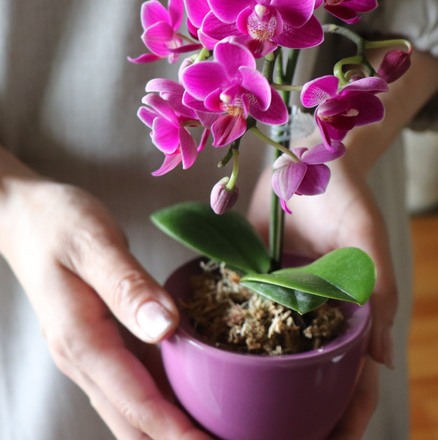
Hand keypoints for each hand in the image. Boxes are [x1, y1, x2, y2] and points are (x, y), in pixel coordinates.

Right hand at [0, 171, 210, 439]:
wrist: (25, 217)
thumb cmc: (58, 223)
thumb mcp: (95, 245)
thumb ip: (128, 287)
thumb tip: (165, 327)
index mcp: (82, 340)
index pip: (135, 402)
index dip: (176, 431)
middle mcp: (83, 359)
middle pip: (132, 422)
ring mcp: (89, 354)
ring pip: (130, 410)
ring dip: (169, 430)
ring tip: (214, 431)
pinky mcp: (100, 343)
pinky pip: (131, 385)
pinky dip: (160, 403)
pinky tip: (189, 398)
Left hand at [248, 152, 397, 438]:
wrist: (303, 159)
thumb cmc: (345, 194)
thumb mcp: (366, 235)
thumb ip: (379, 286)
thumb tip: (385, 357)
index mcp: (351, 312)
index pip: (356, 378)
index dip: (349, 416)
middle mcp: (315, 316)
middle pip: (311, 379)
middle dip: (301, 416)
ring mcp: (282, 303)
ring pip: (274, 358)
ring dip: (263, 393)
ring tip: (238, 425)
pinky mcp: (251, 283)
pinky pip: (240, 319)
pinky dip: (230, 344)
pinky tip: (208, 367)